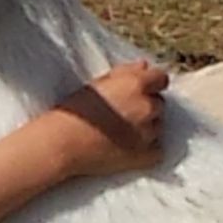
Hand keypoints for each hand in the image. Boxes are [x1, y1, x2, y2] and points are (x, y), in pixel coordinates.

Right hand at [54, 58, 169, 176]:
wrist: (61, 144)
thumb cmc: (74, 111)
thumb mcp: (97, 83)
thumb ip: (125, 73)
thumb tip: (144, 66)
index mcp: (136, 84)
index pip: (161, 78)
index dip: (151, 84)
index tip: (140, 91)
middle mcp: (147, 107)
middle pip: (158, 104)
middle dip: (146, 107)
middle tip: (123, 114)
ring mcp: (148, 133)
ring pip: (157, 126)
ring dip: (146, 127)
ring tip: (121, 132)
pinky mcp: (144, 156)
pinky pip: (156, 150)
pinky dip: (147, 150)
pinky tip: (128, 148)